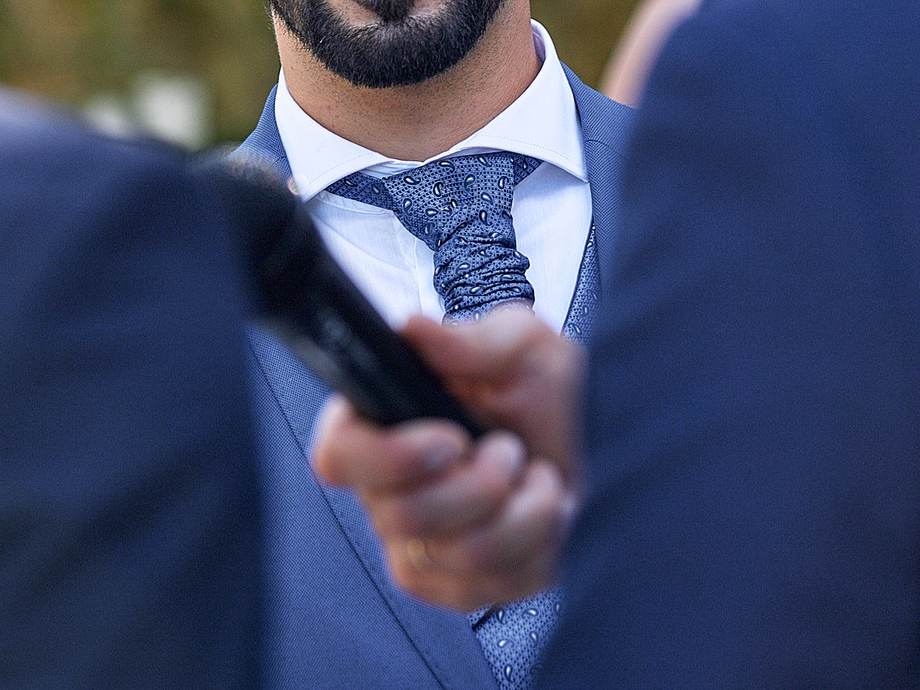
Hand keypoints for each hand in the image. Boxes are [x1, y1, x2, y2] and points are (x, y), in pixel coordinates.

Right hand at [308, 306, 585, 611]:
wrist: (582, 441)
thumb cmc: (537, 390)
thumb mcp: (518, 346)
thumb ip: (469, 340)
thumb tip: (415, 331)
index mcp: (379, 425)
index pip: (337, 457)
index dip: (388, 457)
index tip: (450, 438)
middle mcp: (386, 493)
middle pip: (402, 516)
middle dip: (478, 484)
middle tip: (507, 449)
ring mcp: (419, 548)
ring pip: (454, 556)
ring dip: (517, 512)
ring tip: (533, 475)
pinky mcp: (459, 587)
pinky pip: (493, 586)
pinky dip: (537, 544)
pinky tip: (540, 511)